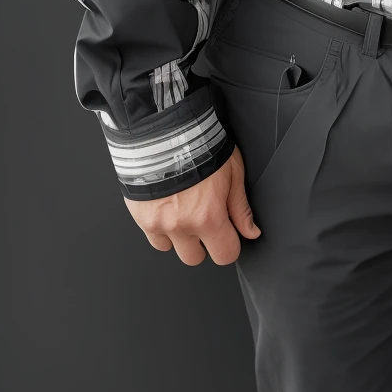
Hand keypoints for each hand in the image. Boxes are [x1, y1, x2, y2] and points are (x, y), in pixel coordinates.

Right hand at [124, 149, 259, 265]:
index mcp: (209, 217)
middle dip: (202, 243)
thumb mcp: (232, 173)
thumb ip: (240, 208)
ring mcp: (158, 223)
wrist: (164, 133)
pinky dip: (160, 228)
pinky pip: (153, 237)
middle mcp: (182, 225)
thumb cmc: (200, 147)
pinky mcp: (140, 218)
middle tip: (203, 219)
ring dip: (179, 236)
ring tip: (183, 209)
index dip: (229, 245)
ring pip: (172, 249)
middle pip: (195, 258)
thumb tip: (251, 231)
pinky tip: (167, 206)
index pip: (225, 255)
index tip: (227, 234)